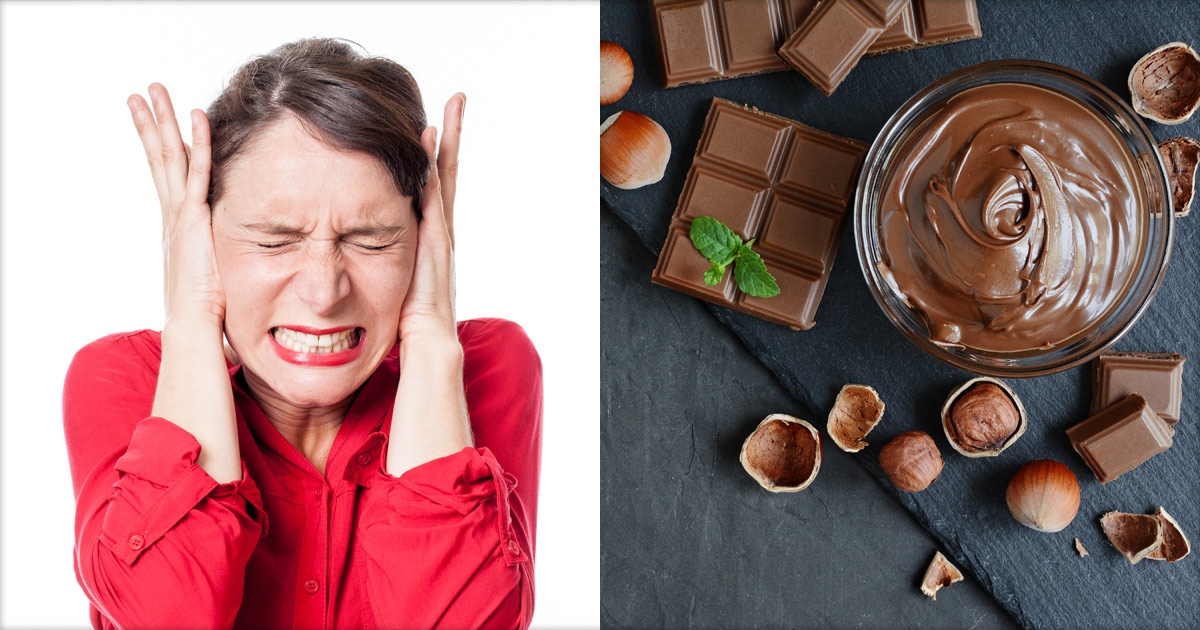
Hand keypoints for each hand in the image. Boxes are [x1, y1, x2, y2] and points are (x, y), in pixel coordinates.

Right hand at [128, 84, 225, 326]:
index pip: (166, 176)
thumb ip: (216, 257)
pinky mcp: (194, 218)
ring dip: (162, 120)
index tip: (154, 121)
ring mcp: (181, 214)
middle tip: (141, 92)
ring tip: (152, 89)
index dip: (158, 146)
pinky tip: (197, 115)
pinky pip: (198, 172)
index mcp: (176, 225)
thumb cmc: (208, 309)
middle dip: (149, 123)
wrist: (194, 325)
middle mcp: (173, 215)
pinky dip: (198, 142)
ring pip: (169, 157)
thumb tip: (228, 262)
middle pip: (158, 158)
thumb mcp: (212, 271)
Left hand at [396, 94, 464, 351]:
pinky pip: (433, 202)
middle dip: (450, 140)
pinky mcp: (434, 251)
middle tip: (456, 101)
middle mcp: (438, 239)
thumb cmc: (407, 342)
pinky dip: (432, 173)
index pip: (429, 194)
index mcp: (425, 248)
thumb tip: (349, 270)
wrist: (427, 365)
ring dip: (446, 145)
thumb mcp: (389, 302)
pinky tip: (429, 144)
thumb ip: (380, 281)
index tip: (430, 128)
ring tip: (451, 108)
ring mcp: (440, 243)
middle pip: (445, 178)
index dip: (431, 161)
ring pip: (443, 182)